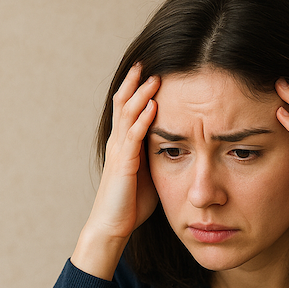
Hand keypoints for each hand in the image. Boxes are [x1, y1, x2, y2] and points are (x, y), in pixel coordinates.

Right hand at [72, 64, 159, 278]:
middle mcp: (117, 143)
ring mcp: (118, 152)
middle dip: (136, 81)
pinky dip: (143, 119)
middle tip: (148, 61)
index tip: (150, 70)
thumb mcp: (148, 175)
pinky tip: (153, 105)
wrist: (112, 226)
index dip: (137, 88)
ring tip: (154, 76)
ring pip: (128, 114)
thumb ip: (156, 158)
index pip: (128, 108)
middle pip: (124, 102)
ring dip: (141, 93)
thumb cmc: (130, 205)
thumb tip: (177, 148)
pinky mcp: (123, 164)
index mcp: (123, 144)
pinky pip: (133, 136)